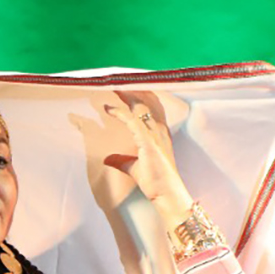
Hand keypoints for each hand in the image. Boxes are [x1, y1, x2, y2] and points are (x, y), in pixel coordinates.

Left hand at [102, 93, 191, 228]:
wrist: (167, 194)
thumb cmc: (156, 183)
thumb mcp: (134, 168)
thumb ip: (122, 160)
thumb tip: (108, 158)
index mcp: (159, 132)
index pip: (150, 106)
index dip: (139, 94)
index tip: (126, 87)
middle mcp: (159, 129)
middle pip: (146, 100)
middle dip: (133, 88)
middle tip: (117, 79)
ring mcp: (154, 134)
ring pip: (140, 105)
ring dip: (125, 94)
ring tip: (112, 86)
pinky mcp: (147, 142)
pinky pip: (131, 121)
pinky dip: (119, 113)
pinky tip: (107, 109)